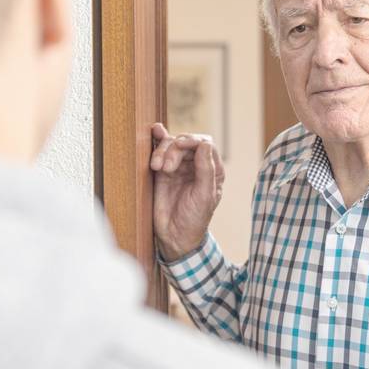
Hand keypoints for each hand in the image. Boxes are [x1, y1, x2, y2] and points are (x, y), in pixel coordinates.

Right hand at [150, 123, 224, 260]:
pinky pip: (160, 151)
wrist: (174, 237)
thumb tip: (204, 144)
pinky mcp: (163, 171)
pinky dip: (158, 141)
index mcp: (212, 170)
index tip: (181, 146)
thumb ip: (206, 170)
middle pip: (186, 142)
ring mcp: (179, 167)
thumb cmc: (194, 220)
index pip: (205, 145)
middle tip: (166, 167)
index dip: (193, 141)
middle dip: (175, 149)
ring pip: (171, 145)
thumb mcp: (205, 196)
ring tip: (157, 167)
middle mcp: (196, 165)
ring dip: (162, 151)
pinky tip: (156, 131)